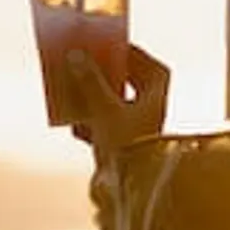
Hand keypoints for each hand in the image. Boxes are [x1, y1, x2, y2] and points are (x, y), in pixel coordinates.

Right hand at [62, 44, 169, 162]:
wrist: (135, 187)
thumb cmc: (129, 145)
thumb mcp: (105, 108)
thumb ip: (90, 81)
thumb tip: (76, 56)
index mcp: (157, 88)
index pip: (140, 58)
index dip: (120, 50)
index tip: (99, 42)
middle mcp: (152, 104)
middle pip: (123, 80)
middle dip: (98, 76)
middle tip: (78, 63)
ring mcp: (140, 123)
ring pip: (112, 102)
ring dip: (91, 101)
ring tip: (72, 96)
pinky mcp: (127, 142)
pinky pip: (106, 125)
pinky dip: (92, 127)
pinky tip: (80, 134)